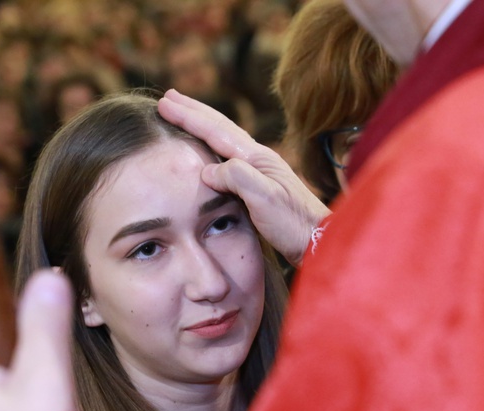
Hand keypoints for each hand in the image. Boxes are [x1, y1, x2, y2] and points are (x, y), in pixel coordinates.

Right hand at [158, 89, 330, 266]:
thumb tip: (207, 170)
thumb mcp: (264, 199)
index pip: (216, 130)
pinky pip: (226, 157)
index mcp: (256, 158)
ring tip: (183, 115)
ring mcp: (259, 171)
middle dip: (192, 111)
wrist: (318, 241)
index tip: (165, 103)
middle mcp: (257, 159)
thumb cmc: (293, 223)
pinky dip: (210, 146)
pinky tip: (207, 152)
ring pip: (223, 139)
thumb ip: (237, 178)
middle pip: (220, 127)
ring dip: (201, 125)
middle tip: (169, 97)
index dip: (188, 117)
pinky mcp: (258, 186)